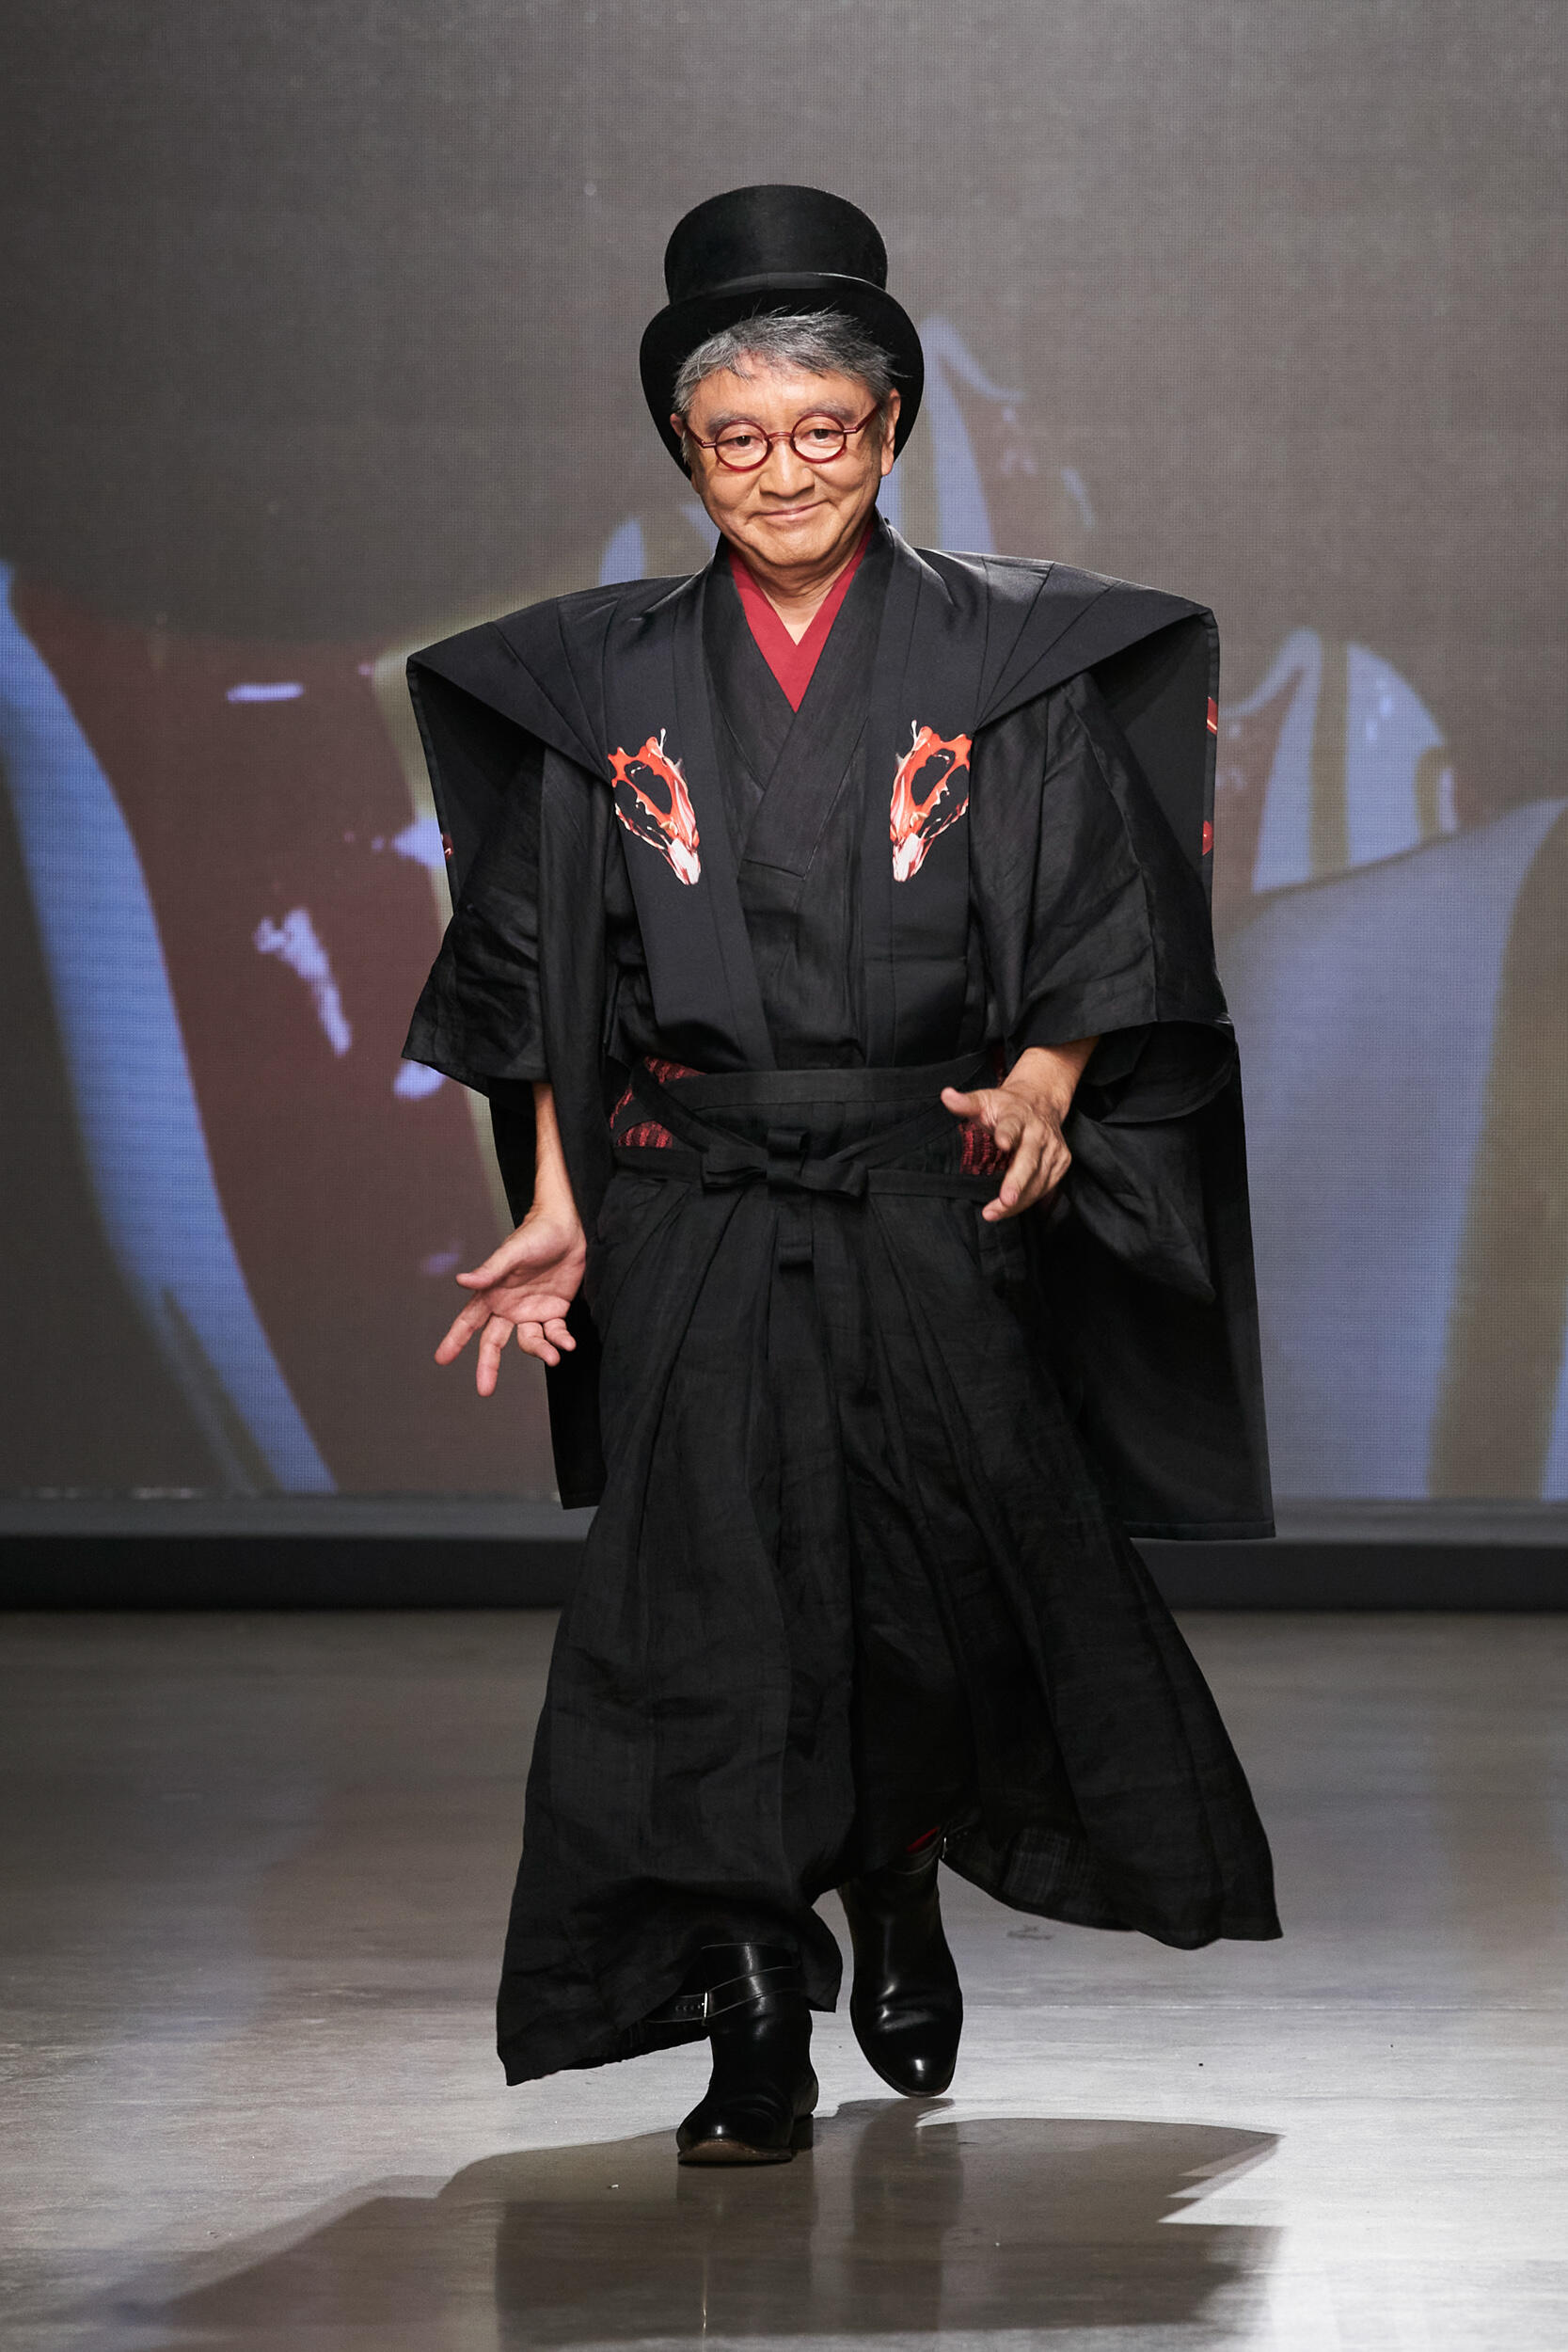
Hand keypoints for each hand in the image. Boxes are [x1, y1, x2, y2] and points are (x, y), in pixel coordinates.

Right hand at [434, 1205, 587, 1391]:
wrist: (570, 1225)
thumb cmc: (536, 1233)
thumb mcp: (511, 1252)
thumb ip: (489, 1271)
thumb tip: (461, 1282)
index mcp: (492, 1293)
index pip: (469, 1321)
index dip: (455, 1340)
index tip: (441, 1359)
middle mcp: (508, 1306)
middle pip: (493, 1342)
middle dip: (488, 1366)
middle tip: (484, 1390)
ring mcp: (532, 1310)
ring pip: (530, 1341)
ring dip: (540, 1351)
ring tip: (553, 1358)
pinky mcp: (555, 1310)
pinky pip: (555, 1333)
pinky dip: (561, 1341)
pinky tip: (568, 1345)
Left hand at [942, 1041, 1093, 1223]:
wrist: (1041, 1101)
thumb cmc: (1007, 1106)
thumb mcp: (985, 1100)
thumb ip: (966, 1103)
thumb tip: (946, 1096)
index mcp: (1017, 1115)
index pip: (1011, 1125)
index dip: (1007, 1134)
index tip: (1002, 1143)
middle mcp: (1039, 1132)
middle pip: (1029, 1160)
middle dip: (1018, 1182)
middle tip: (1005, 1200)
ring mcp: (1054, 1148)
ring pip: (1038, 1180)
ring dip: (1018, 1200)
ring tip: (995, 1213)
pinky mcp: (1061, 1162)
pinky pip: (1045, 1187)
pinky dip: (1028, 1200)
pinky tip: (1010, 1209)